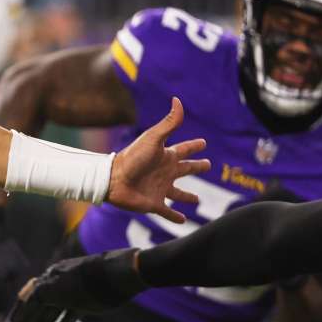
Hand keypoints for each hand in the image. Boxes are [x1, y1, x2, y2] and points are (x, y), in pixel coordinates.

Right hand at [9, 248, 144, 321]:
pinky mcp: (85, 304)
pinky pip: (69, 316)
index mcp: (50, 278)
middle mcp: (59, 285)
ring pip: (54, 311)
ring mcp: (72, 295)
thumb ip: (37, 295)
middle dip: (31, 319)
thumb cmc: (82, 281)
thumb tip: (23, 300)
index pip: (30, 295)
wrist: (114, 278)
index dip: (21, 309)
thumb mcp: (54, 288)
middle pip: (41, 305)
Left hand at [107, 98, 209, 223]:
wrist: (114, 180)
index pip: (184, 149)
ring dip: (188, 197)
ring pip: (179, 193)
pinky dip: (175, 217)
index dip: (194, 146)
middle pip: (186, 169)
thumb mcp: (153, 139)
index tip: (204, 143)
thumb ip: (169, 123)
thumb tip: (177, 100)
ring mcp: (160, 189)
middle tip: (208, 165)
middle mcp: (165, 172)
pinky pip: (168, 212)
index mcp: (166, 156)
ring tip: (197, 200)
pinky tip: (183, 221)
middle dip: (196, 167)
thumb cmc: (133, 158)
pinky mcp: (154, 204)